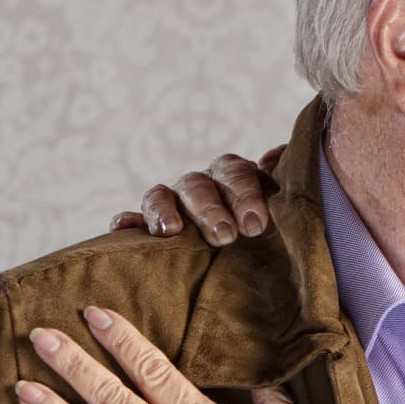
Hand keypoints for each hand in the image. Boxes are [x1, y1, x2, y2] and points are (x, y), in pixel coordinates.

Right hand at [109, 145, 285, 245]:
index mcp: (234, 175)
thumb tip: (279, 156)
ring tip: (171, 231)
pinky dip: (126, 223)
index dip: (244, 195)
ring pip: (162, 196)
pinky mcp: (149, 225)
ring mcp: (173, 202)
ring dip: (164, 211)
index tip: (255, 224)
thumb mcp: (283, 206)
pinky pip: (132, 219)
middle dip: (210, 210)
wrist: (249, 248)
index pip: (236, 173)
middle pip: (198, 185)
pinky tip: (121, 228)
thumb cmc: (270, 228)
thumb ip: (283, 184)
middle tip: (225, 236)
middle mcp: (201, 184)